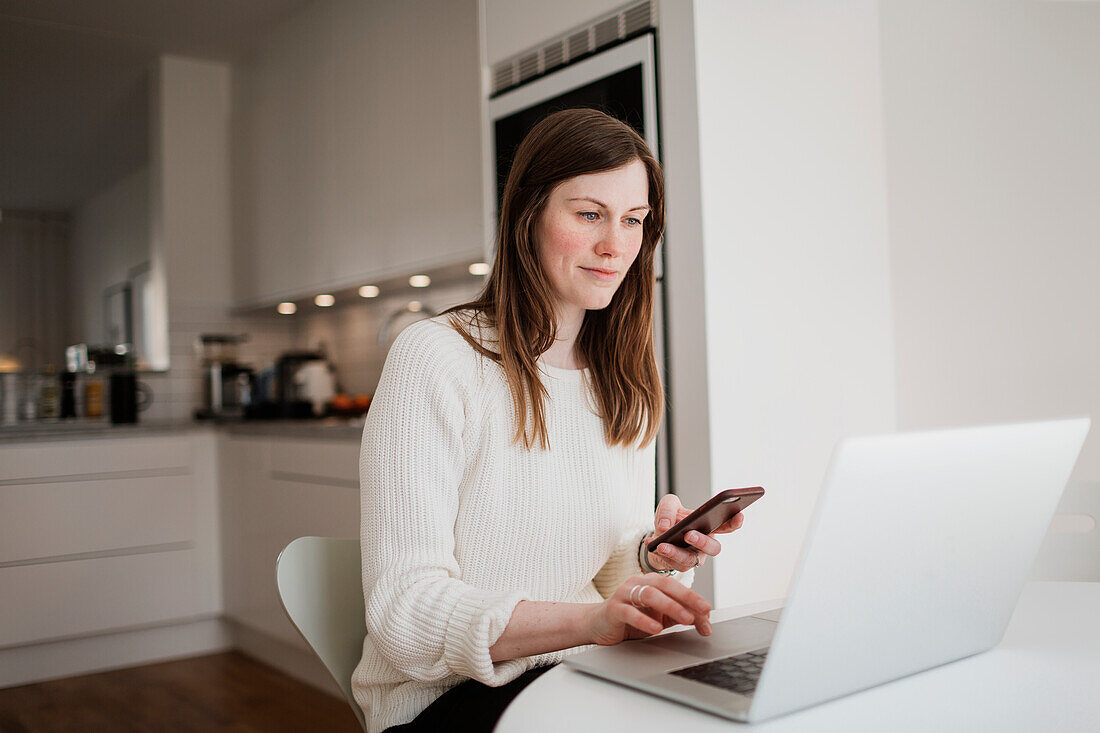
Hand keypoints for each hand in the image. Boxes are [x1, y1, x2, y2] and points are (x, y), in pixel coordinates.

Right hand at [585, 574, 711, 645]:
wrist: (598, 625)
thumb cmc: (630, 619)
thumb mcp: (658, 617)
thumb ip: (678, 616)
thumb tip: (704, 620)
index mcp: (650, 583)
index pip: (675, 586)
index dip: (693, 597)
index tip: (707, 609)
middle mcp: (638, 583)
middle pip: (665, 585)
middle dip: (686, 598)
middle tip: (701, 611)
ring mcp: (624, 594)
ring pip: (649, 595)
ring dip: (670, 607)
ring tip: (685, 619)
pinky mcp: (613, 608)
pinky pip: (629, 612)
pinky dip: (644, 620)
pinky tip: (655, 628)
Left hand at [644, 494, 744, 572]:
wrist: (657, 537)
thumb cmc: (670, 519)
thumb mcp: (669, 505)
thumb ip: (668, 508)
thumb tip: (665, 525)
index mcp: (710, 526)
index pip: (728, 525)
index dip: (735, 522)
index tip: (739, 515)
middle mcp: (705, 545)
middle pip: (713, 548)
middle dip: (702, 541)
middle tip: (689, 534)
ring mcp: (694, 557)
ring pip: (690, 560)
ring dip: (676, 552)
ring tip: (662, 545)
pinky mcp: (679, 566)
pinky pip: (672, 564)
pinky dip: (660, 553)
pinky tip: (652, 543)